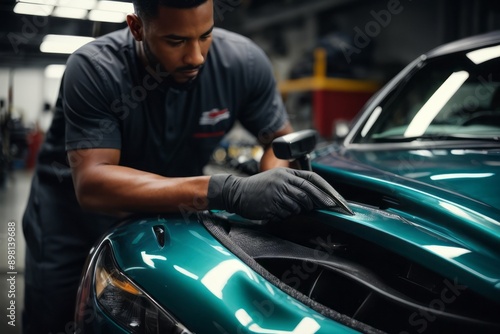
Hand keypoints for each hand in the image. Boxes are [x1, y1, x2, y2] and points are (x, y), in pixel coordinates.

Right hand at [207, 167, 351, 220]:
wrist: (236, 192)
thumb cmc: (258, 187)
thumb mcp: (276, 178)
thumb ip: (294, 184)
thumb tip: (314, 198)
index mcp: (286, 172)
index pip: (313, 179)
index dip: (327, 189)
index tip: (338, 199)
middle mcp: (283, 180)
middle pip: (310, 192)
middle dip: (323, 201)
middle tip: (334, 209)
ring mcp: (277, 192)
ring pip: (300, 205)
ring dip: (300, 209)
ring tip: (288, 207)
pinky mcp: (272, 205)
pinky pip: (287, 213)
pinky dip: (287, 214)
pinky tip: (277, 211)